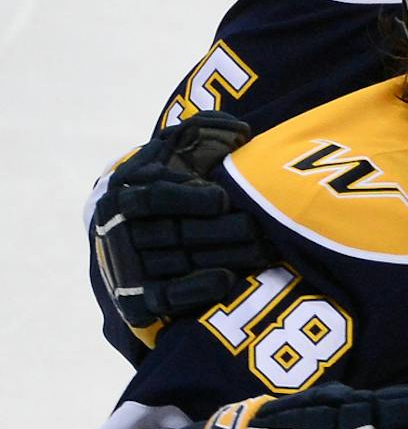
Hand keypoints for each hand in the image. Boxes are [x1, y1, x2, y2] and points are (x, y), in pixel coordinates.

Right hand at [93, 114, 276, 328]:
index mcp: (127, 189)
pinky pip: (165, 298)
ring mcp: (127, 265)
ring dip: (224, 258)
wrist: (131, 228)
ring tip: (266, 252)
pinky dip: (194, 290)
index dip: (187, 199)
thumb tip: (240, 131)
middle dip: (223, 231)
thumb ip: (204, 131)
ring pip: (179, 263)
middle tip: (262, 229)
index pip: (154, 197)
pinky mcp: (136, 298)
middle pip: (175, 233)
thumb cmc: (167, 178)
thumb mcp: (177, 148)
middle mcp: (120, 227)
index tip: (222, 199)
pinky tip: (227, 279)